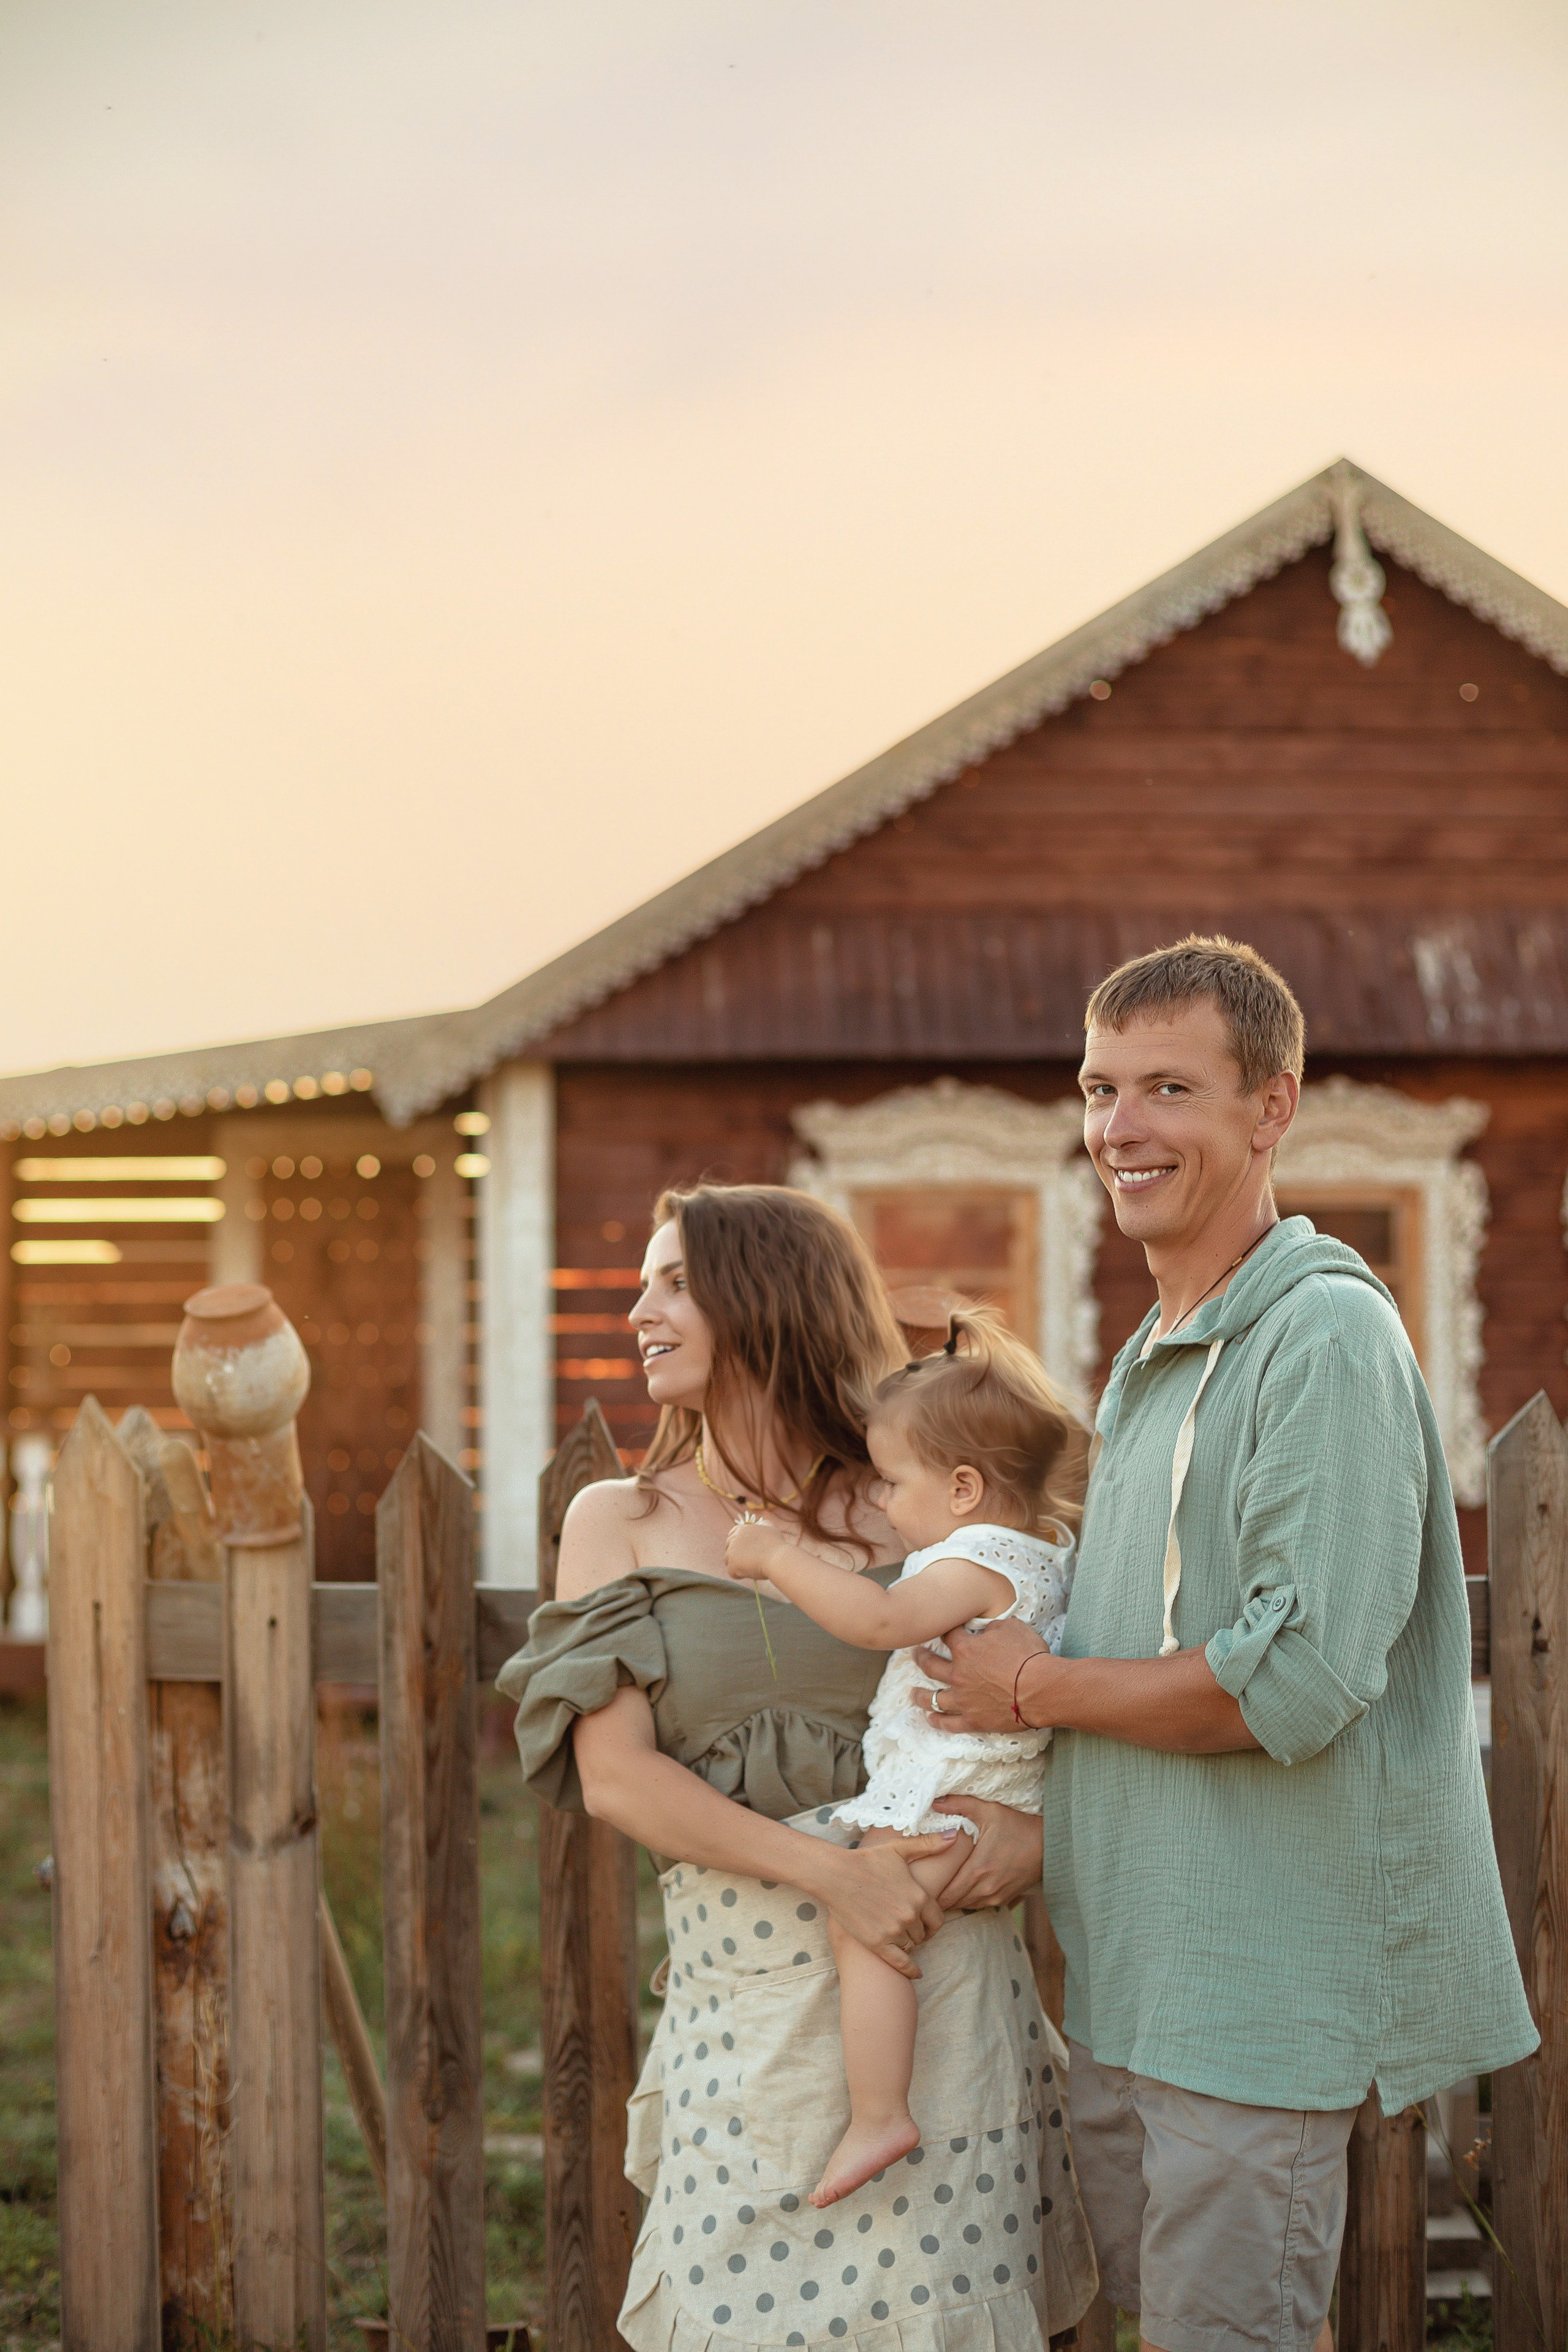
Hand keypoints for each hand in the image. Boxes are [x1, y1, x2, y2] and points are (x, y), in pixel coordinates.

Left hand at [724, 1516, 781, 1580]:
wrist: (777, 1558)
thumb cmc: (776, 1544)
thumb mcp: (770, 1527)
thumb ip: (762, 1524)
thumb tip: (760, 1524)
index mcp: (741, 1529)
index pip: (731, 1535)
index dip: (738, 1544)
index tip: (745, 1551)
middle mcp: (733, 1539)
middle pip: (728, 1549)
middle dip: (736, 1555)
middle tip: (749, 1561)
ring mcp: (731, 1552)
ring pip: (728, 1561)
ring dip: (737, 1565)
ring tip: (751, 1567)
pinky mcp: (732, 1565)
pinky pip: (732, 1572)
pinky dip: (740, 1575)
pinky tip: (751, 1573)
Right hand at [818, 1832, 958, 1978]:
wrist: (837, 1875)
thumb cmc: (867, 1860)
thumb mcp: (899, 1849)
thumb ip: (929, 1844)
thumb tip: (954, 1835)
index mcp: (919, 1896)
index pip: (938, 1919)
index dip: (933, 1922)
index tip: (927, 1922)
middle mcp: (910, 1916)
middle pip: (923, 1934)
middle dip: (918, 1931)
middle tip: (909, 1928)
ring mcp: (894, 1932)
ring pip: (912, 1946)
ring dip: (908, 1943)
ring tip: (900, 1938)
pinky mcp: (878, 1944)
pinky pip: (901, 1963)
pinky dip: (910, 1969)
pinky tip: (916, 1973)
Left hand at [912, 1619, 1052, 1733]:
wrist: (1041, 1688)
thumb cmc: (1028, 1656)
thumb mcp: (1012, 1628)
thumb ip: (993, 1627)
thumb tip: (987, 1629)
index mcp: (966, 1650)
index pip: (949, 1635)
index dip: (946, 1630)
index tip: (943, 1629)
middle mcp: (958, 1674)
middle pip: (931, 1665)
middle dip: (921, 1657)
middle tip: (914, 1654)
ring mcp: (963, 1700)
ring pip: (933, 1698)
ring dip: (920, 1695)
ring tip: (912, 1694)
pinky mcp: (974, 1720)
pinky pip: (950, 1724)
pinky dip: (939, 1723)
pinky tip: (931, 1720)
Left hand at [930, 1797, 1043, 1909]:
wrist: (1051, 1843)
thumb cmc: (1019, 1825)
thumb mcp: (988, 1810)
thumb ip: (959, 1805)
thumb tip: (934, 1802)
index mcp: (978, 1870)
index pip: (947, 1895)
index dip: (932, 1894)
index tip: (922, 1886)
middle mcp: (987, 1888)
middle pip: (955, 1903)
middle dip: (941, 1898)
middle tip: (928, 1887)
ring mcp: (998, 1895)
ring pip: (968, 1906)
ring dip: (956, 1899)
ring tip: (944, 1887)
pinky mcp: (1007, 1897)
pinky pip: (982, 1905)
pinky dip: (971, 1899)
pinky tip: (966, 1887)